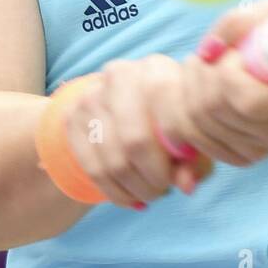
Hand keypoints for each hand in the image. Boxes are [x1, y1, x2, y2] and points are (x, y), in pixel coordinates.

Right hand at [59, 54, 211, 209]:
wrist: (125, 107)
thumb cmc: (170, 123)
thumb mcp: (191, 136)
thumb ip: (195, 160)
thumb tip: (186, 186)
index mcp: (156, 69)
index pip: (169, 111)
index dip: (181, 148)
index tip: (187, 166)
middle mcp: (120, 75)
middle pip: (135, 141)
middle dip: (154, 178)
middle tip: (164, 189)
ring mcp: (91, 96)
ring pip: (113, 161)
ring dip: (136, 189)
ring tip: (150, 194)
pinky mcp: (71, 118)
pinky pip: (92, 169)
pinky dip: (116, 194)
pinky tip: (131, 198)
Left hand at [174, 0, 267, 165]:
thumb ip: (239, 23)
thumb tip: (209, 51)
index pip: (247, 100)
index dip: (227, 71)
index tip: (233, 53)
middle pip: (216, 111)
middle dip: (200, 76)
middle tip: (203, 57)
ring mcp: (263, 151)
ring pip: (200, 125)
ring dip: (189, 89)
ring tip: (201, 68)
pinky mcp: (241, 157)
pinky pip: (196, 139)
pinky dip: (186, 111)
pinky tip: (198, 90)